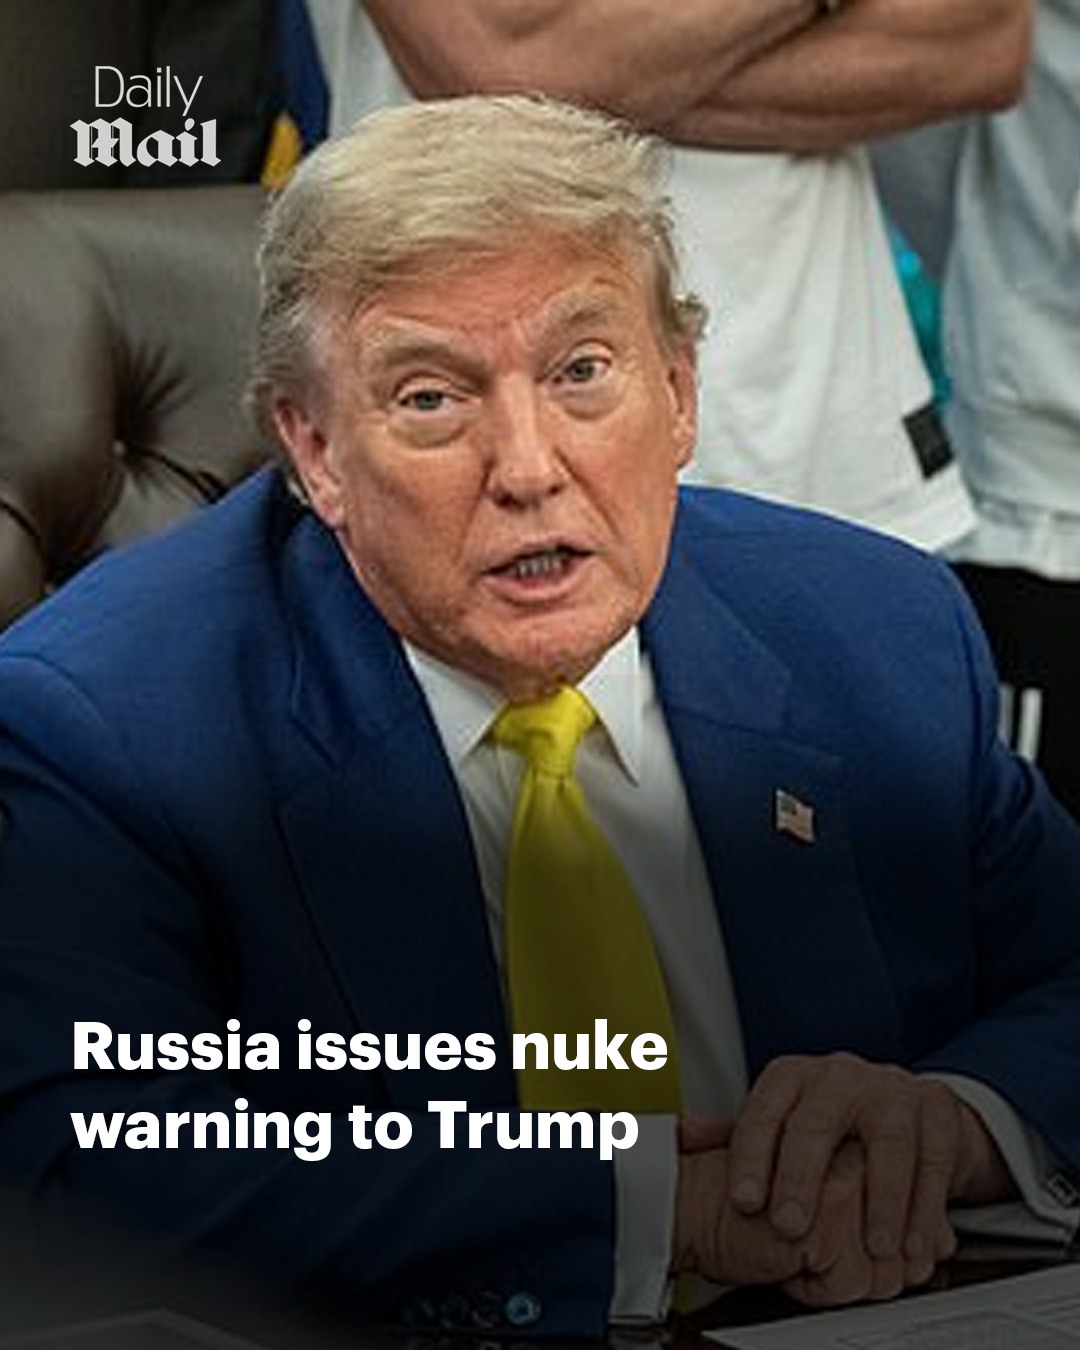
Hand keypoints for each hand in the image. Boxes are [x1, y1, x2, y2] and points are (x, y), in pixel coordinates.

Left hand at [726, 1053, 1010, 1267]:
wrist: (902, 1104)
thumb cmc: (831, 1122)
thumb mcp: (783, 1122)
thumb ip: (736, 1136)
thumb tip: (684, 1135)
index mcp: (793, 1077)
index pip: (765, 1110)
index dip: (752, 1157)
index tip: (744, 1202)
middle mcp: (838, 1076)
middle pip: (817, 1121)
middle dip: (803, 1177)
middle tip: (791, 1226)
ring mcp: (890, 1089)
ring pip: (886, 1141)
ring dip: (880, 1200)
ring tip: (873, 1247)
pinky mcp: (936, 1109)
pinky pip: (933, 1159)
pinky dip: (925, 1206)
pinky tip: (914, 1243)